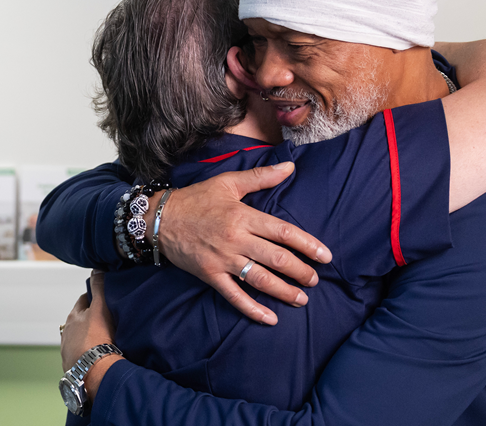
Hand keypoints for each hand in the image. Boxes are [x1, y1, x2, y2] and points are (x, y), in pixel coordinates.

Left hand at [61, 271, 120, 401]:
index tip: (102, 299)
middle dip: (89, 318)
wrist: (94, 370)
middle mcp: (67, 333)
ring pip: (77, 339)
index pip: (83, 300)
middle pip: (79, 320)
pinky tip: (96, 355)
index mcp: (73, 316)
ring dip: (86, 337)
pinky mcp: (72, 366)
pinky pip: (79, 355)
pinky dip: (86, 353)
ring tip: (101, 340)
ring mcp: (67, 351)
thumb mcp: (101, 308)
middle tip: (104, 319)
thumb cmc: (98, 338)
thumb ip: (99, 288)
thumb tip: (97, 269)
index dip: (93, 298)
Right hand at [156, 162, 331, 325]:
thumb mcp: (228, 182)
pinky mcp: (210, 275)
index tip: (325, 256)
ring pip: (259, 279)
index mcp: (243, 216)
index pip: (283, 232)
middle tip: (314, 280)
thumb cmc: (197, 199)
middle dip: (300, 271)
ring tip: (301, 299)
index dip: (307, 245)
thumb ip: (261, 177)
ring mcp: (223, 260)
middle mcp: (236, 240)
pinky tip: (270, 319)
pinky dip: (252, 309)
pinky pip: (234, 296)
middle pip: (276, 258)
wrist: (160, 218)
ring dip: (284, 291)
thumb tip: (290, 167)